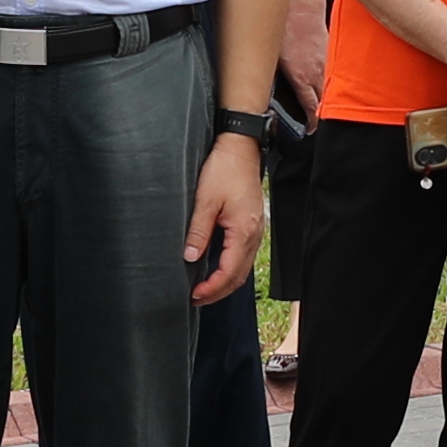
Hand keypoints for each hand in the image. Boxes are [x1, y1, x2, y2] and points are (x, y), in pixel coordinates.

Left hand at [186, 132, 264, 304]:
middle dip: (218, 292)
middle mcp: (254, 235)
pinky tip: (216, 268)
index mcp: (243, 232)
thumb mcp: (205, 200)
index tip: (193, 295)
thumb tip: (190, 257)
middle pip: (239, 277)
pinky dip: (231, 268)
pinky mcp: (253, 224)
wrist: (241, 147)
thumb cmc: (224, 169)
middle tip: (196, 299)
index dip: (211, 289)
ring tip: (204, 288)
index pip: (229, 273)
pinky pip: (244, 255)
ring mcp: (256, 230)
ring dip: (225, 282)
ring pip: (243, 268)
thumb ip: (199, 231)